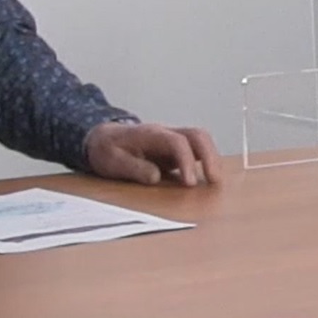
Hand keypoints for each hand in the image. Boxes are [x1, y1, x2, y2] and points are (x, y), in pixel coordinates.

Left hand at [84, 121, 220, 186]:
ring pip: (201, 140)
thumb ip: (134, 168)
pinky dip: (207, 160)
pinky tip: (209, 177)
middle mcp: (165, 133)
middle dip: (210, 156)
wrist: (102, 137)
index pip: (177, 142)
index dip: (187, 161)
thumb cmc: (106, 149)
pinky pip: (197, 149)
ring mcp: (172, 139)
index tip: (190, 183)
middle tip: (215, 181)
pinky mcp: (175, 148)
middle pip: (197, 135)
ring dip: (212, 158)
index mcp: (150, 135)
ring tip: (216, 181)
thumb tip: (156, 177)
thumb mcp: (111, 161)